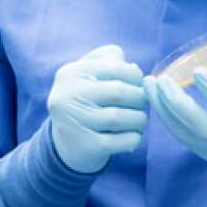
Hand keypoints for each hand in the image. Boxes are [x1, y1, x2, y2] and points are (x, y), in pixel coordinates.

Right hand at [47, 45, 147, 173]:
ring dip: (139, 119)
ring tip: (139, 120)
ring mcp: (75, 121)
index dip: (136, 77)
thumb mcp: (88, 74)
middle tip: (141, 104)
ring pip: (121, 118)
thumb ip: (109, 60)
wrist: (65, 142)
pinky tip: (133, 135)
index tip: (138, 85)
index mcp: (71, 73)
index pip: (115, 67)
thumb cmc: (85, 100)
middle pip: (119, 92)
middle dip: (140, 98)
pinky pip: (122, 141)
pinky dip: (135, 137)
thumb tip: (134, 69)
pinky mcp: (87, 146)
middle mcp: (68, 95)